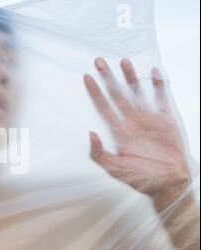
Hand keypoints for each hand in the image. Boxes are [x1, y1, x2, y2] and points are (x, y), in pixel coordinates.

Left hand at [84, 58, 190, 208]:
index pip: (103, 107)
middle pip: (117, 94)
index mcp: (119, 131)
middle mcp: (132, 121)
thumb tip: (90, 134)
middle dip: (108, 78)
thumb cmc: (140, 178)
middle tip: (99, 61)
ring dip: (130, 77)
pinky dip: (158, 86)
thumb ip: (100, 153)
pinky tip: (153, 72)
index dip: (95, 92)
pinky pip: (161, 99)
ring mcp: (148, 119)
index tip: (86, 77)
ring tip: (123, 61)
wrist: (167, 183)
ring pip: (137, 92)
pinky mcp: (165, 120)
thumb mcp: (115, 169)